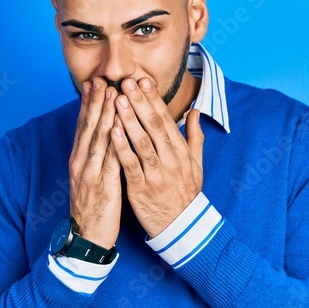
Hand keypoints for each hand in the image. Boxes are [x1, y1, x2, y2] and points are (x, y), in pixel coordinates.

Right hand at [68, 77, 121, 248]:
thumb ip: (97, 156)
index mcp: (79, 159)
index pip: (84, 126)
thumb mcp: (91, 178)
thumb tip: (106, 136)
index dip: (89, 104)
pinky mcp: (101, 185)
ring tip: (110, 94)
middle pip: (89, 127)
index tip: (95, 83)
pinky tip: (118, 126)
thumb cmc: (93, 207)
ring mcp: (89, 173)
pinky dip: (113, 140)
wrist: (87, 237)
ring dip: (104, 114)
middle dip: (95, 102)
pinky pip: (108, 158)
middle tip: (101, 79)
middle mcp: (81, 162)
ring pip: (97, 138)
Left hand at [110, 77, 204, 238]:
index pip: (166, 120)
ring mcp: (156, 174)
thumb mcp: (197, 164)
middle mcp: (170, 160)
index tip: (143, 81)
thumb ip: (194, 136)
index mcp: (181, 152)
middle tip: (126, 82)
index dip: (154, 100)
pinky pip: (130, 164)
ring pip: (141, 142)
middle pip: (153, 126)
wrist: (181, 226)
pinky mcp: (141, 188)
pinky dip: (121, 147)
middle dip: (139, 103)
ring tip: (116, 100)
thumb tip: (195, 111)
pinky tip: (112, 131)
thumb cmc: (186, 193)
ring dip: (128, 119)